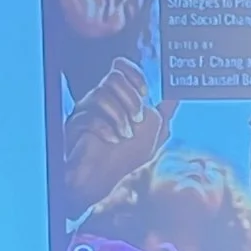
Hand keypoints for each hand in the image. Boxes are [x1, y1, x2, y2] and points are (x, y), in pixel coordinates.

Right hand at [63, 59, 168, 207]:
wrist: (105, 181)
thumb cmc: (127, 158)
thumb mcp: (154, 134)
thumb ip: (165, 113)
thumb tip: (176, 95)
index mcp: (118, 98)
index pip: (121, 69)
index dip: (133, 74)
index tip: (145, 92)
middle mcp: (100, 100)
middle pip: (113, 78)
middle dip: (131, 100)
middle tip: (138, 120)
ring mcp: (86, 110)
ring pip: (100, 94)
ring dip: (119, 117)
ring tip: (124, 136)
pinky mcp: (74, 124)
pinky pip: (88, 116)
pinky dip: (105, 129)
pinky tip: (112, 140)